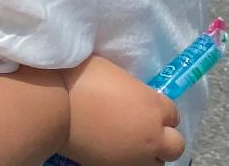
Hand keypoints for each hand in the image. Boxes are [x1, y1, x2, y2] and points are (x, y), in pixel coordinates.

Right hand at [63, 57, 184, 164]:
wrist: (52, 104)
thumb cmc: (77, 78)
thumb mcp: (110, 71)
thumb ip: (129, 86)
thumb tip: (130, 92)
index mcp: (152, 106)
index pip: (173, 114)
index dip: (158, 109)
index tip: (144, 105)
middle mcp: (151, 135)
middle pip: (175, 145)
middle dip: (164, 137)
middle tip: (144, 129)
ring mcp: (135, 156)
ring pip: (157, 163)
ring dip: (148, 152)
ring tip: (128, 141)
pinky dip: (128, 160)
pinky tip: (114, 148)